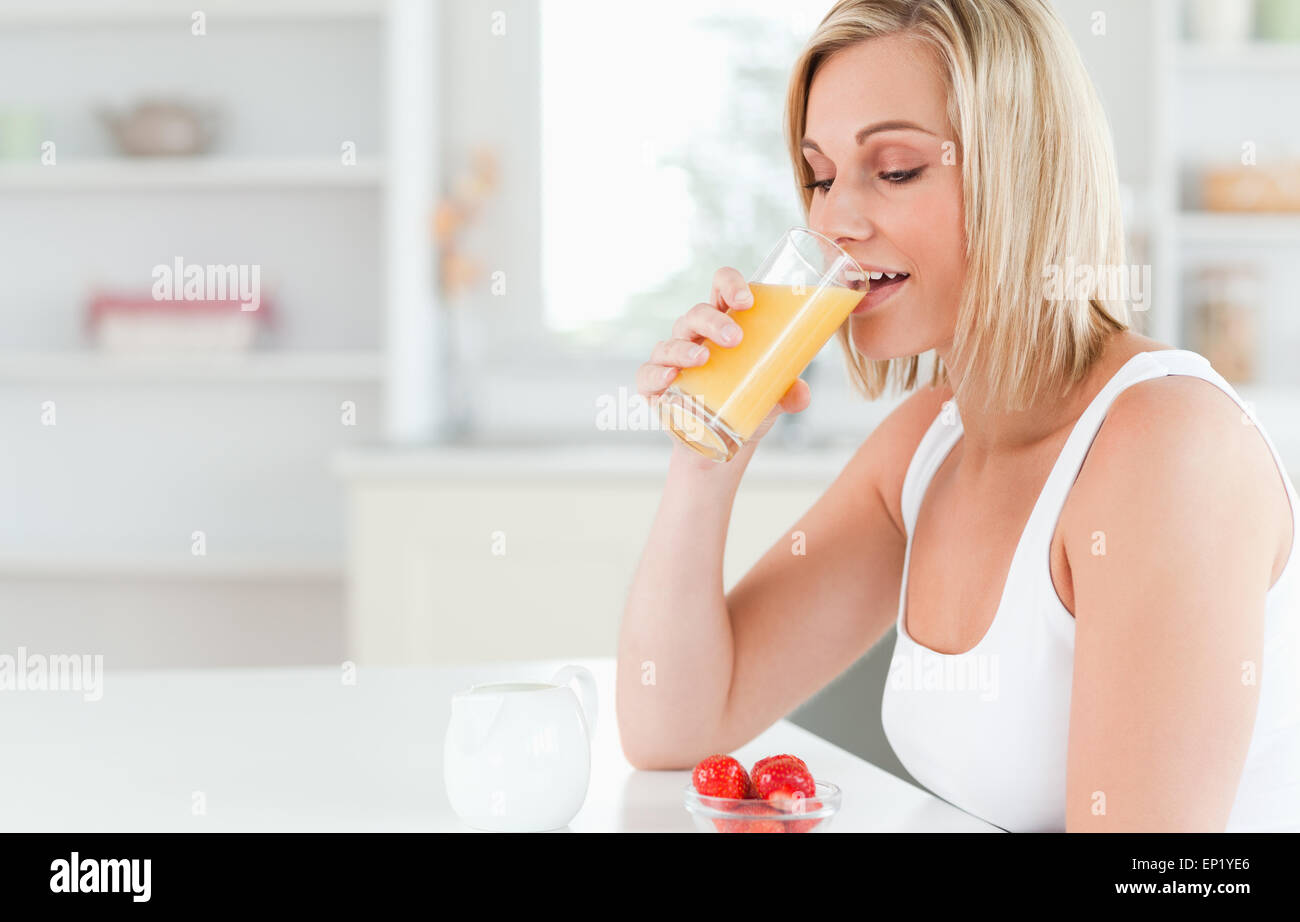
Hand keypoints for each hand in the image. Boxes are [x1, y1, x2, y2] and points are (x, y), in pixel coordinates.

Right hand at [636, 266, 810, 456]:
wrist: (720, 439)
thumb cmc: (746, 400)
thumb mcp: (773, 395)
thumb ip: (789, 392)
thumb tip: (801, 396)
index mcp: (723, 322)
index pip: (721, 288)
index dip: (730, 285)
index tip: (747, 301)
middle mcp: (695, 334)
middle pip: (697, 314)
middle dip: (714, 321)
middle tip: (736, 339)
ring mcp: (672, 358)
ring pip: (672, 342)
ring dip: (685, 348)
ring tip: (703, 359)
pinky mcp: (656, 386)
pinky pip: (648, 373)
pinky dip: (657, 373)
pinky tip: (671, 377)